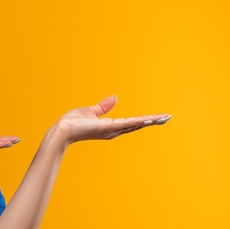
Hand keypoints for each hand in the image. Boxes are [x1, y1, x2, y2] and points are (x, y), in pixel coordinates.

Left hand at [54, 95, 170, 144]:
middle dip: (152, 121)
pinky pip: (125, 124)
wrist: (62, 130)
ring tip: (163, 118)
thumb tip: (115, 98)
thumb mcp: (91, 111)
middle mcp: (113, 130)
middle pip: (137, 125)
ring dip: (149, 121)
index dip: (145, 120)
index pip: (131, 122)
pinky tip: (147, 119)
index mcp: (110, 126)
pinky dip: (137, 122)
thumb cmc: (72, 123)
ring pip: (134, 125)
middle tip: (167, 118)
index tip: (158, 117)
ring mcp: (111, 130)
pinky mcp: (106, 128)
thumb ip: (103, 107)